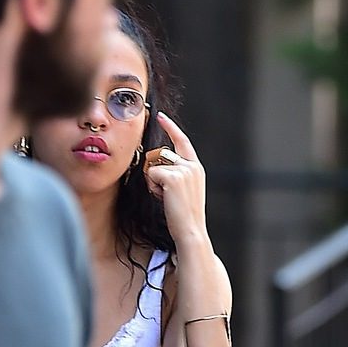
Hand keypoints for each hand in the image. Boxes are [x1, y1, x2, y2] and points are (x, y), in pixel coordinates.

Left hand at [143, 113, 207, 244]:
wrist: (191, 230)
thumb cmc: (183, 215)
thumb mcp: (183, 190)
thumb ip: (176, 174)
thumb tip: (154, 165)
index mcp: (197, 168)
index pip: (182, 142)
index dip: (171, 128)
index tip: (160, 116)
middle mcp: (192, 166)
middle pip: (161, 155)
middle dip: (155, 173)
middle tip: (166, 194)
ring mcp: (184, 170)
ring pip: (154, 166)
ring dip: (153, 182)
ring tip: (167, 198)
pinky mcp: (173, 176)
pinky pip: (151, 174)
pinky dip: (152, 187)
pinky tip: (164, 198)